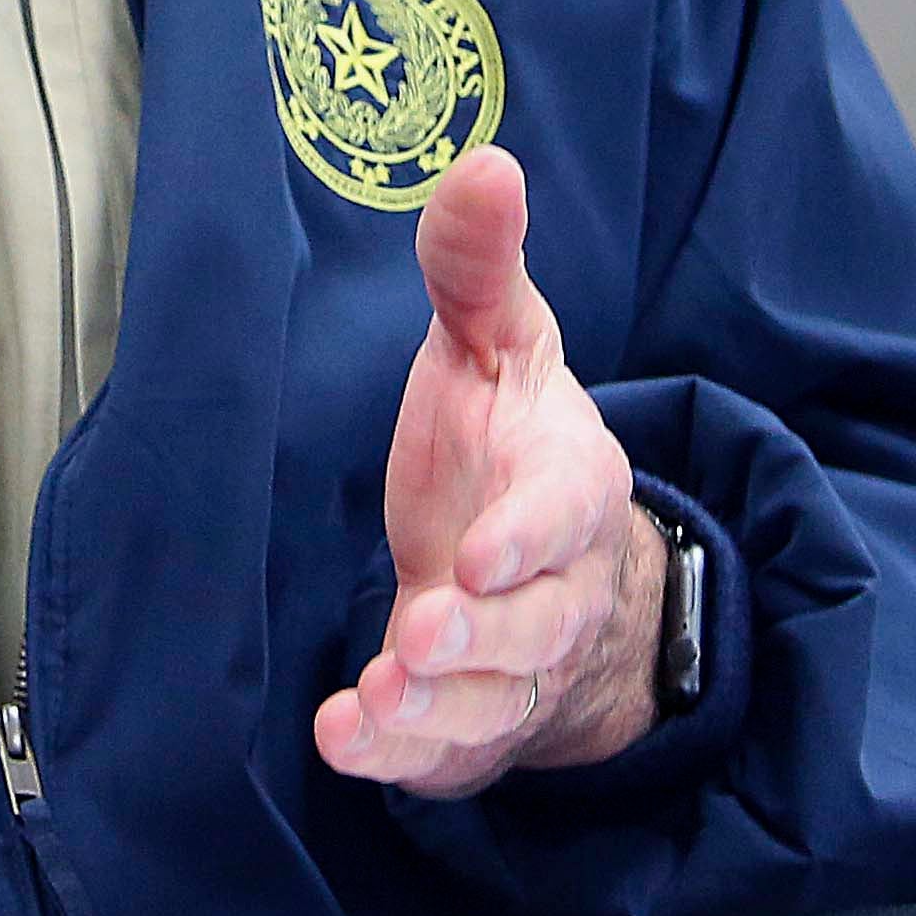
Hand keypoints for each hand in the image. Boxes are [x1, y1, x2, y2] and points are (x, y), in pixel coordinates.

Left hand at [317, 147, 663, 797]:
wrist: (542, 574)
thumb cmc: (505, 444)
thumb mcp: (496, 344)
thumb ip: (479, 266)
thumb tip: (485, 160)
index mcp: (568, 484)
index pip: (565, 509)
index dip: (529, 533)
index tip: (481, 551)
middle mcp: (553, 586)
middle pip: (536, 622)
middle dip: (482, 636)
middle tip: (419, 635)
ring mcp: (516, 667)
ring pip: (494, 698)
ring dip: (437, 707)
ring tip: (377, 700)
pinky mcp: (473, 724)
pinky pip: (448, 753)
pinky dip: (401, 755)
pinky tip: (347, 737)